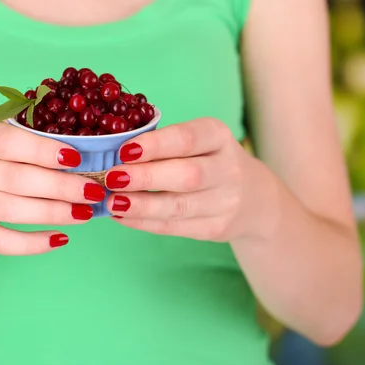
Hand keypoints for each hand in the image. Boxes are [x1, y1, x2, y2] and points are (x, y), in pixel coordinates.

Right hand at [0, 122, 106, 254]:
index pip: (13, 143)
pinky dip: (32, 244)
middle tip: (94, 190)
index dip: (45, 150)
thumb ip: (21, 138)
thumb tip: (78, 142)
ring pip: (13, 210)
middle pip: (20, 179)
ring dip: (54, 213)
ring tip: (85, 214)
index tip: (77, 158)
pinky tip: (60, 239)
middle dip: (62, 186)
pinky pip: (1, 241)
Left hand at [106, 118, 274, 241]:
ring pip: (179, 206)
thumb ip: (162, 145)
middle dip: (145, 177)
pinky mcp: (216, 228)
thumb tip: (110, 154)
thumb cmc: (206, 160)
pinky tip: (121, 215)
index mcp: (218, 136)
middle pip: (187, 175)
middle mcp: (228, 168)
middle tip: (112, 178)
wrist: (253, 197)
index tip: (124, 150)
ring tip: (111, 202)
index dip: (155, 145)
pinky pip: (175, 227)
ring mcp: (225, 201)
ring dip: (141, 206)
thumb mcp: (196, 142)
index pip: (187, 139)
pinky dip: (144, 222)